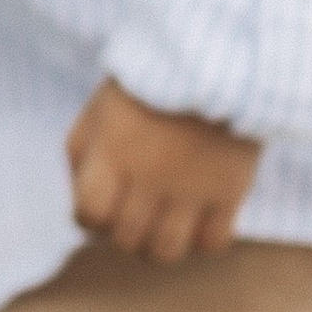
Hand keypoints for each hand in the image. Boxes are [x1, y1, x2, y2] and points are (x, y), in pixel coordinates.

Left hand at [66, 77, 261, 262]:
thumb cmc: (148, 86)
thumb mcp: (99, 111)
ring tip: (165, 222)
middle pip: (126, 240)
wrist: (214, 59)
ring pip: (166, 252)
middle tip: (137, 210)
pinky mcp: (230, 190)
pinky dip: (202, 240)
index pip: (89, 216)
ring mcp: (191, 186)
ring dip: (160, 244)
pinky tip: (199, 218)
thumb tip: (82, 212)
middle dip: (125, 231)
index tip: (103, 205)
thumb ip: (81, 158)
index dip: (91, 219)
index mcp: (111, 151)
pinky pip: (212, 243)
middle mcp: (149, 174)